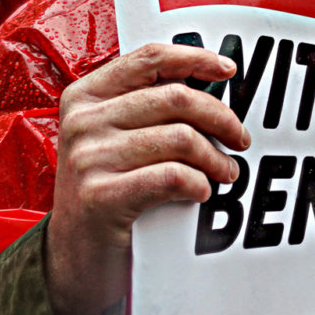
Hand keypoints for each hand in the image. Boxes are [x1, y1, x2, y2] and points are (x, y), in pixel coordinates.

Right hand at [44, 43, 249, 314]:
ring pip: (181, 138)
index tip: (228, 70)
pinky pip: (172, 176)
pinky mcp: (101, 196)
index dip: (195, 59)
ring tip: (226, 172)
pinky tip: (202, 191)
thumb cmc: (106, 190)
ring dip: (216, 158)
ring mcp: (88, 158)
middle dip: (221, 117)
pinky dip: (198, 183)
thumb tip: (209, 82)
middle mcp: (83, 121)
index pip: (149, 58)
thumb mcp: (111, 138)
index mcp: (85, 96)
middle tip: (239, 139)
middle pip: (175, 97)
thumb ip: (144, 107)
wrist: (75, 256)